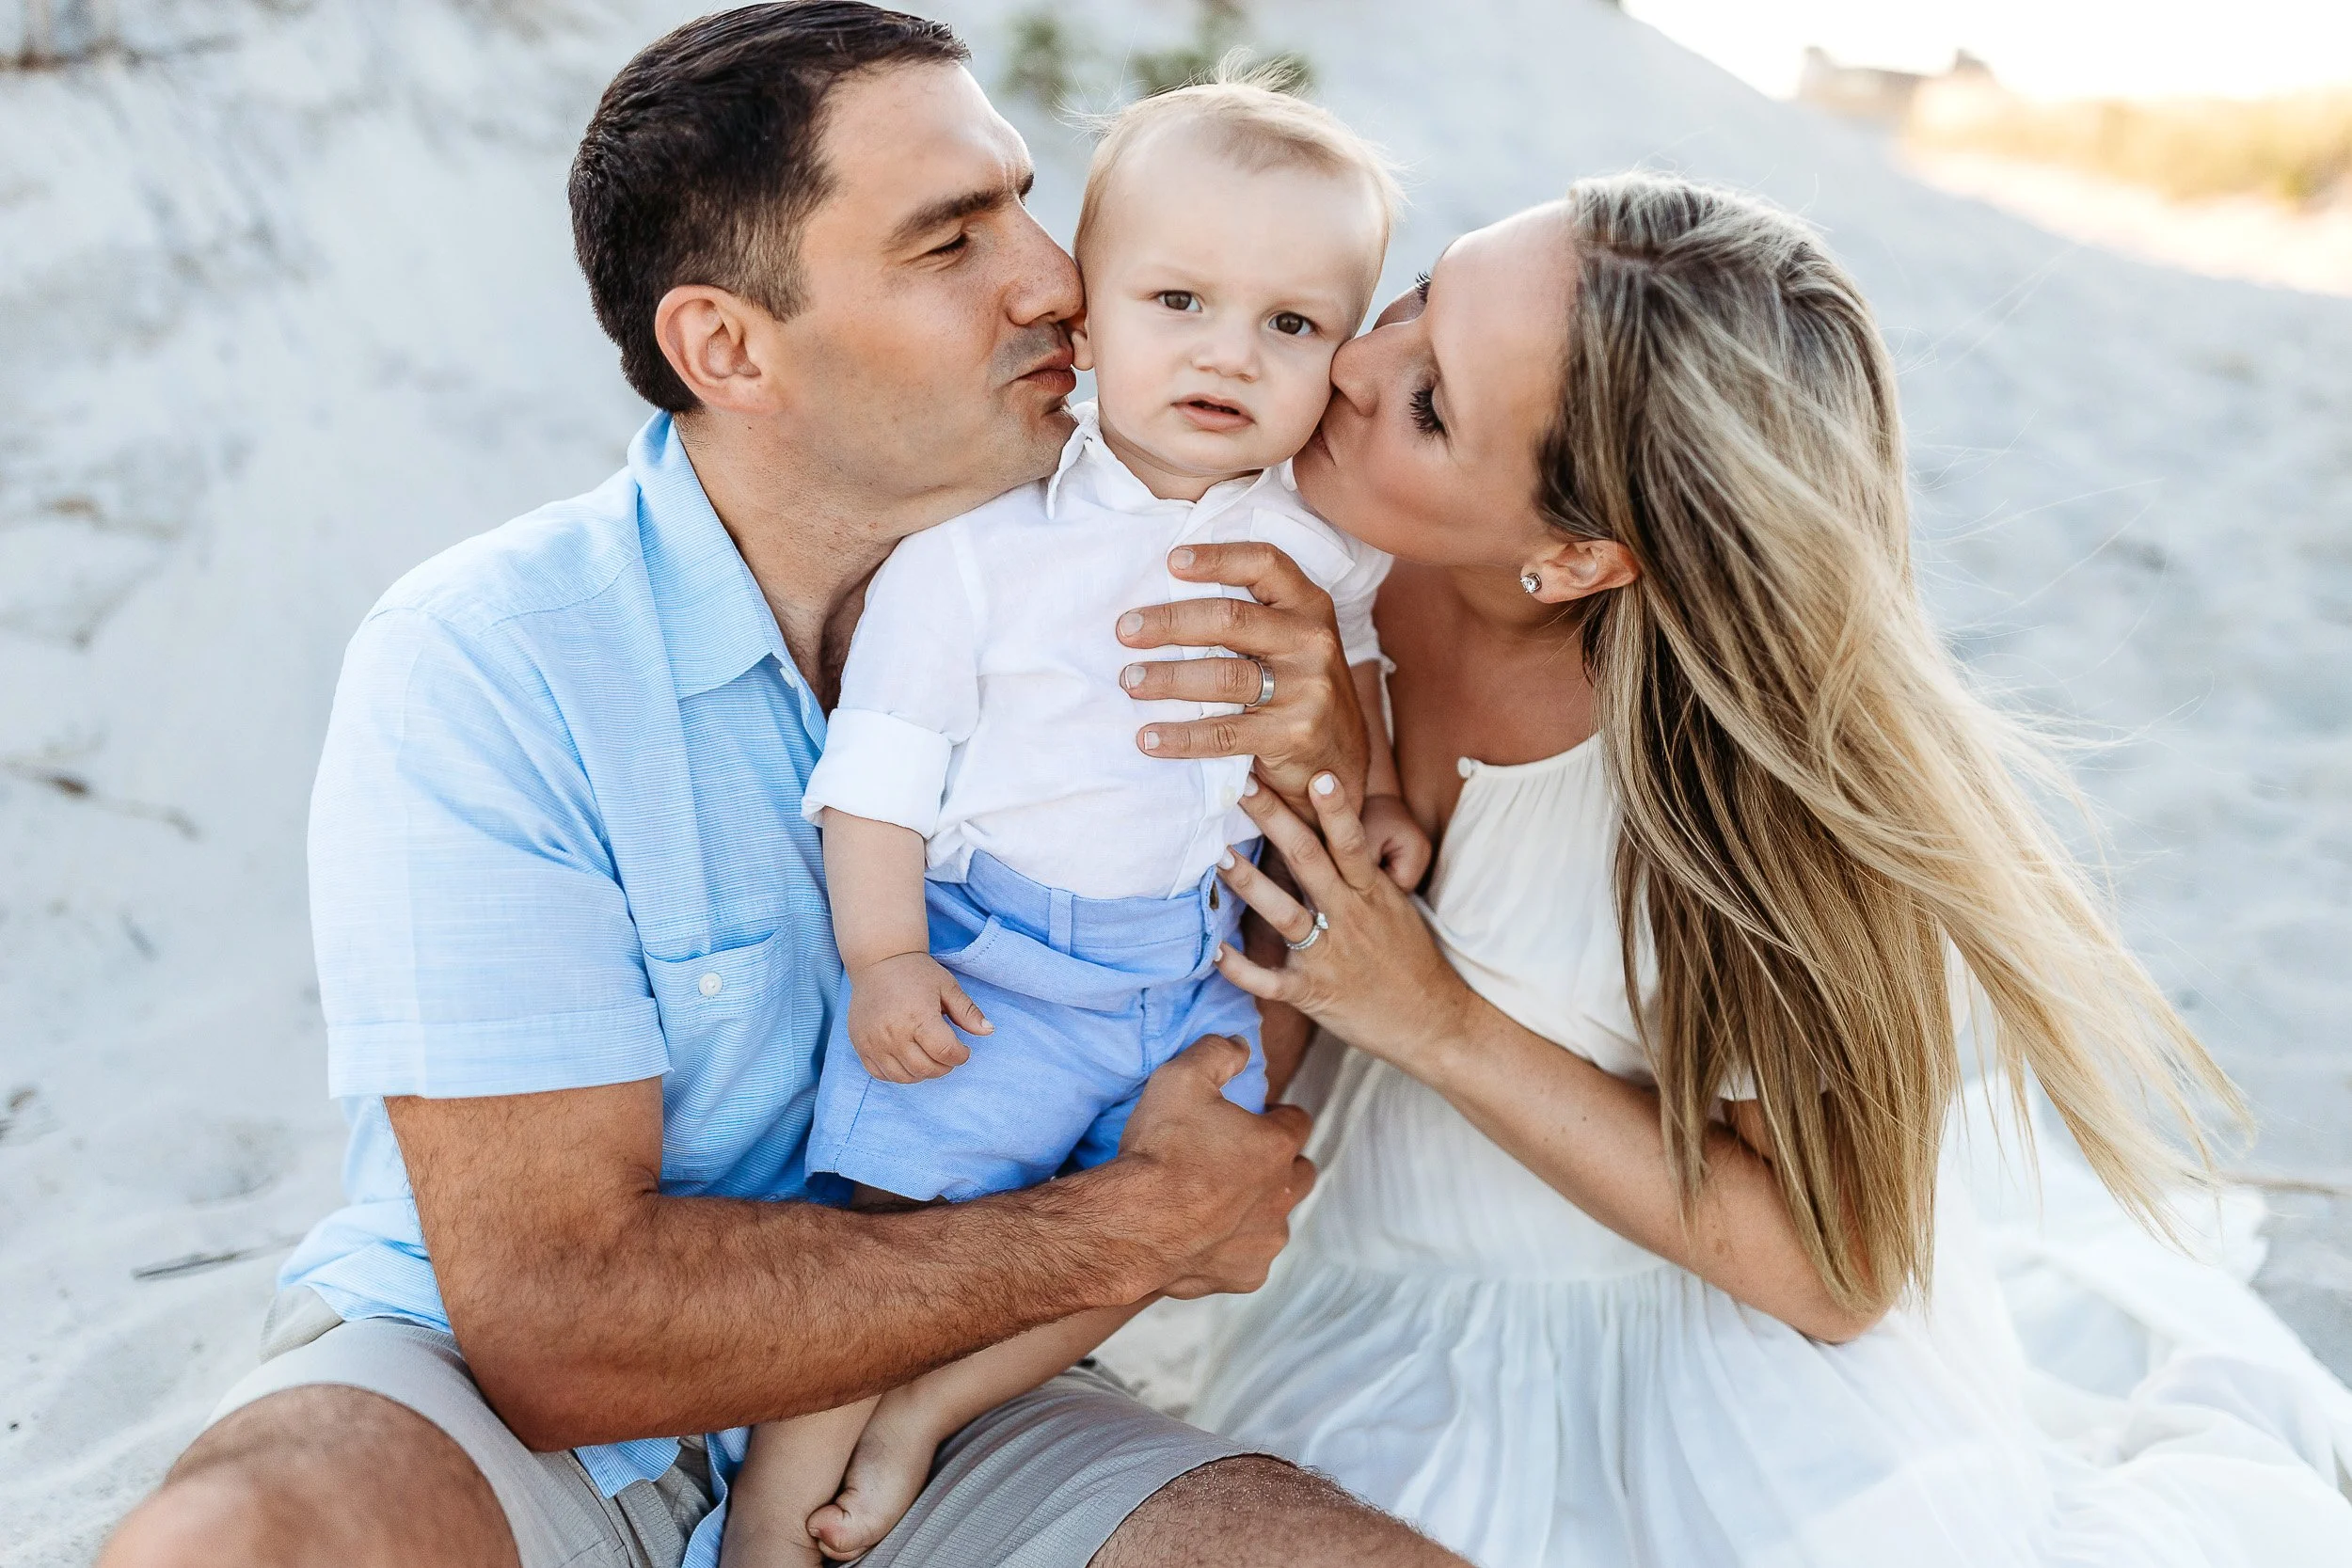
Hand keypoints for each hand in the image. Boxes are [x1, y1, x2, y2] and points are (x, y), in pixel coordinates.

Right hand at [847, 952, 989, 1082]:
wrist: (879, 962)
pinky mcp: (861, 1046)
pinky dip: (899, 1074)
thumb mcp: (947, 987)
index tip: (963, 1049)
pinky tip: (908, 1060)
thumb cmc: (916, 973)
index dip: (961, 1056)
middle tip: (947, 1054)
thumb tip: (988, 1031)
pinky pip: (881, 1074)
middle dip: (944, 1066)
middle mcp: (894, 1033)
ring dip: (923, 1073)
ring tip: (929, 1057)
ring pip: (904, 1077)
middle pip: (926, 1069)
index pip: (946, 1053)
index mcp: (919, 1016)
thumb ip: (968, 1011)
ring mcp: (874, 1042)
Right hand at [1113, 1035, 1315, 1297]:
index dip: (1275, 1115)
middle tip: (1237, 1158)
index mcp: (1275, 1146)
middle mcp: (1282, 1195)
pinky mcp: (1246, 1275)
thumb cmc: (1158, 1152)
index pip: (1297, 1121)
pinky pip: (1249, 1258)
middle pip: (1300, 1172)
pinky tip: (1203, 1237)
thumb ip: (1217, 1052)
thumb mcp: (1181, 1078)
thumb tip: (1239, 1044)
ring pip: (1276, 1218)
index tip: (1253, 1117)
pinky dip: (1233, 1248)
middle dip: (1278, 1163)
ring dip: (1258, 1208)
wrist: (1131, 1224)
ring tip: (1216, 1201)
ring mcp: (1266, 1239)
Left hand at [1115, 543, 1368, 807]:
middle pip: (1230, 618)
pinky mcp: (1293, 734)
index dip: (1216, 558)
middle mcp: (1312, 641)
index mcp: (1309, 606)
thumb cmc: (1298, 687)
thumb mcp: (1292, 640)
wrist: (1341, 758)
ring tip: (1130, 681)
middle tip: (1126, 631)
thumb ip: (1252, 615)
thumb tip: (1167, 594)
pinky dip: (1180, 737)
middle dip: (1170, 623)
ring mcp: (1307, 689)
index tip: (1170, 561)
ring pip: (1222, 675)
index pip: (1263, 564)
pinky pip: (1223, 733)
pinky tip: (1149, 737)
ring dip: (1167, 678)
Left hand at [1213, 774, 1473, 1077]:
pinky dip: (1241, 969)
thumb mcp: (1394, 906)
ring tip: (1219, 856)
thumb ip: (1359, 873)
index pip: (1351, 842)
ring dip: (1251, 884)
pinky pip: (1270, 981)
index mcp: (1372, 893)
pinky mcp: (1313, 992)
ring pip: (1285, 914)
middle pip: (1309, 862)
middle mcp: (1349, 917)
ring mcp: (1329, 955)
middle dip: (1275, 821)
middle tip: (1244, 787)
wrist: (1432, 1020)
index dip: (1335, 809)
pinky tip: (1214, 953)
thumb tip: (1332, 831)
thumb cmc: (1409, 958)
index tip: (1318, 774)